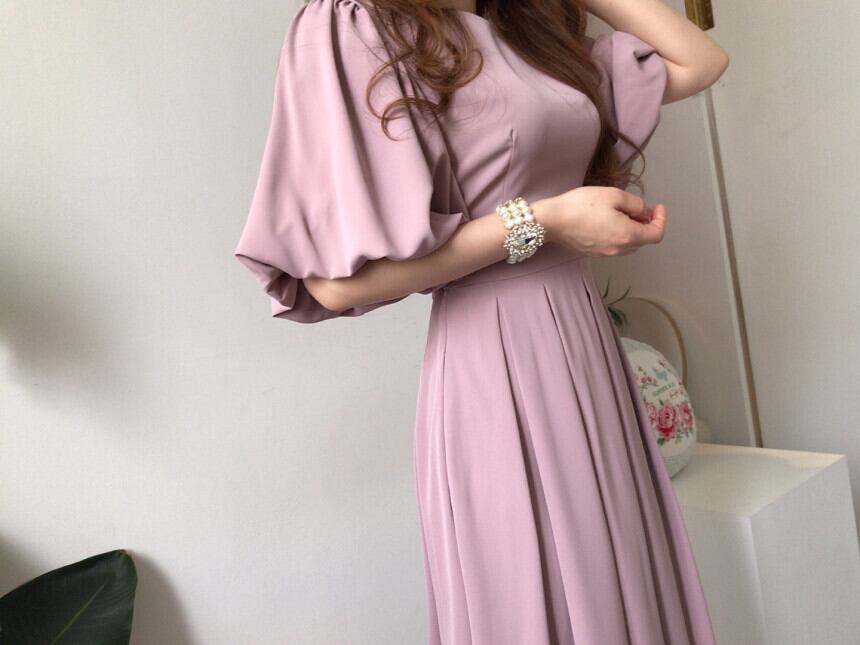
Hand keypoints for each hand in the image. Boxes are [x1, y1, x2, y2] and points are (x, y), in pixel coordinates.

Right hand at [536, 186, 666, 255]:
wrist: (552, 220)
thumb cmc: (581, 206)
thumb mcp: (613, 195)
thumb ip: (635, 203)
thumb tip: (642, 210)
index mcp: (627, 236)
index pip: (656, 234)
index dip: (661, 219)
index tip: (657, 206)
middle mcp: (618, 249)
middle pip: (643, 240)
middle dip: (646, 223)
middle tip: (640, 207)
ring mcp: (605, 253)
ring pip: (629, 244)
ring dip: (632, 229)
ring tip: (623, 213)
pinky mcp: (594, 252)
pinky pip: (614, 245)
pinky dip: (619, 234)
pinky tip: (608, 220)